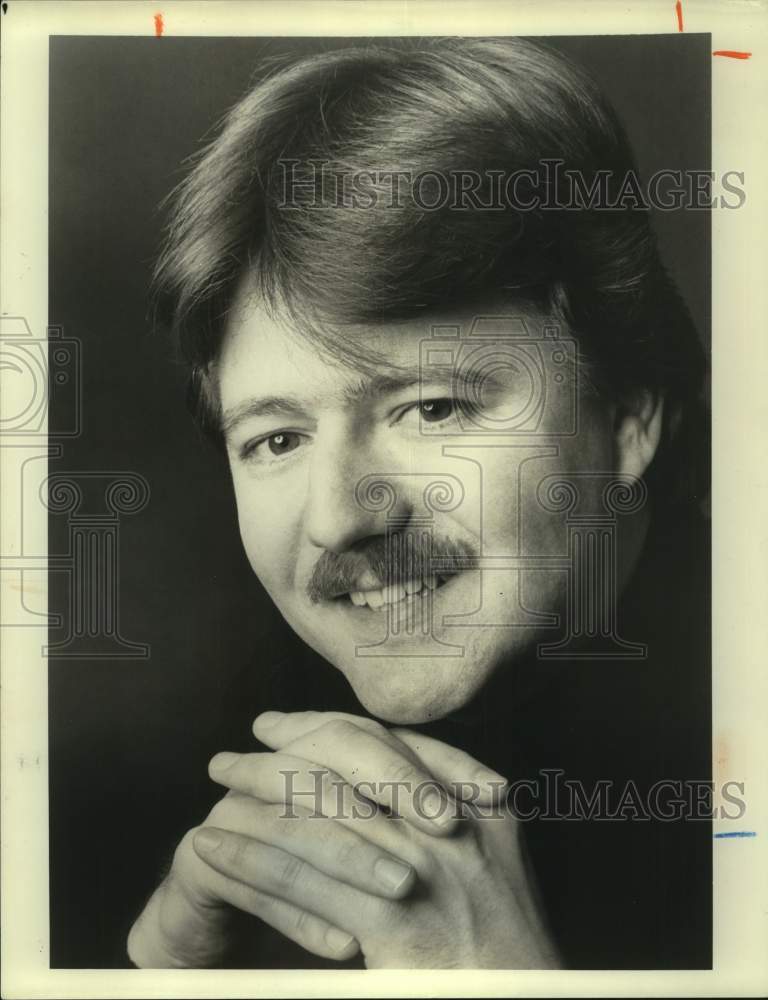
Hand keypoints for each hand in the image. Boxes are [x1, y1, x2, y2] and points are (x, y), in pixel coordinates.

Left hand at [197, 711, 560, 967]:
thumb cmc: (506, 950)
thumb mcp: (496, 864)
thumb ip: (453, 811)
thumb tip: (390, 774)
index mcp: (482, 805)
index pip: (389, 743)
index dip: (325, 726)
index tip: (281, 724)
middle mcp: (454, 826)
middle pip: (349, 764)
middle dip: (284, 751)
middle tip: (239, 750)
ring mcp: (425, 870)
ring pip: (318, 812)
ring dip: (257, 793)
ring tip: (219, 783)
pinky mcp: (390, 922)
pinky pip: (300, 878)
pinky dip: (249, 857)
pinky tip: (214, 848)